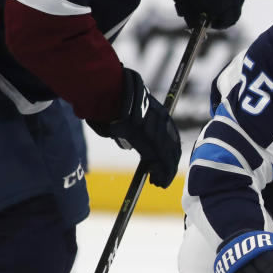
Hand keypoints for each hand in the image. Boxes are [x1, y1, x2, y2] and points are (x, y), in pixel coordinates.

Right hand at [88, 69, 180, 187]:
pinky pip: (157, 160)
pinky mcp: (144, 138)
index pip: (172, 137)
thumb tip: (129, 144)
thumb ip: (133, 128)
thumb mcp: (127, 112)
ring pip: (166, 156)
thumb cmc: (107, 99)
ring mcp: (154, 128)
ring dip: (165, 173)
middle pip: (172, 148)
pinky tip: (158, 182)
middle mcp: (161, 120)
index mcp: (159, 112)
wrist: (101, 89)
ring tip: (160, 183)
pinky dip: (160, 173)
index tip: (168, 164)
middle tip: (164, 178)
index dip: (171, 153)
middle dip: (169, 165)